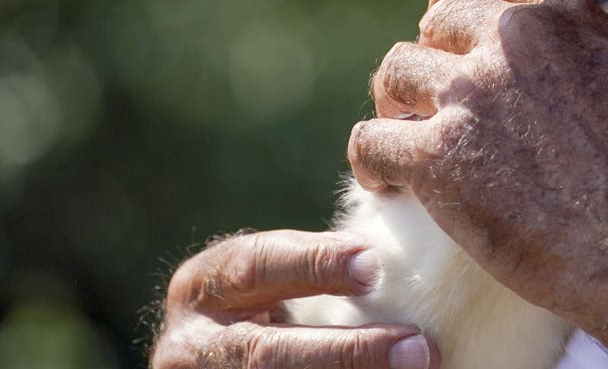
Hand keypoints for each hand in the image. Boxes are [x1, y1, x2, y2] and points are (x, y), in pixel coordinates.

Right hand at [150, 229, 438, 368]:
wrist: (216, 360)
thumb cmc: (260, 306)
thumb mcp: (264, 280)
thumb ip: (311, 266)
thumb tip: (402, 251)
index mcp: (202, 287)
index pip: (256, 266)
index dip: (315, 264)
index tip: (374, 264)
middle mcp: (191, 345)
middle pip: (269, 353)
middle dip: (349, 352)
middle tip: (417, 347)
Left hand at [349, 0, 607, 368]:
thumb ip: (596, 29)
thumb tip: (570, 19)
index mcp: (567, 4)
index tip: (453, 19)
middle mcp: (514, 34)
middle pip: (439, 23)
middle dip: (438, 55)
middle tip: (442, 95)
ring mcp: (472, 92)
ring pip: (397, 72)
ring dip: (400, 102)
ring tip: (411, 136)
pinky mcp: (440, 158)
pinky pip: (372, 141)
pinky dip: (375, 162)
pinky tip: (390, 182)